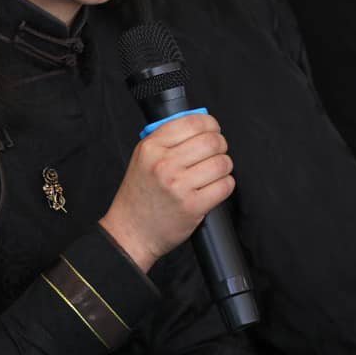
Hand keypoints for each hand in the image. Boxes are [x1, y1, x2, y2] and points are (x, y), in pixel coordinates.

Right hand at [101, 113, 235, 272]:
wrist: (131, 232)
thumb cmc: (139, 195)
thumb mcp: (142, 158)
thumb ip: (166, 139)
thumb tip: (199, 124)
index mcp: (151, 148)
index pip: (193, 123)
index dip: (210, 125)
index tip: (212, 130)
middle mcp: (164, 164)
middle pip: (212, 141)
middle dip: (220, 145)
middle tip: (216, 152)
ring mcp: (179, 186)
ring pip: (222, 163)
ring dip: (224, 166)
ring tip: (214, 172)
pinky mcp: (193, 206)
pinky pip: (225, 186)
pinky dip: (225, 185)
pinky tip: (214, 187)